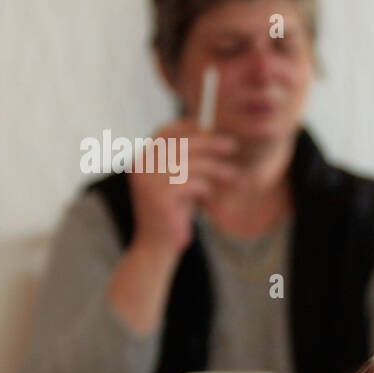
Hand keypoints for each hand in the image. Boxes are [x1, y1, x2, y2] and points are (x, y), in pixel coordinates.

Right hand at [127, 119, 239, 254]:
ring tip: (232, 175)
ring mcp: (147, 181)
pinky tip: (207, 199)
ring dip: (216, 169)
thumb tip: (211, 132)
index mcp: (142, 158)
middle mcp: (140, 165)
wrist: (157, 246)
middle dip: (211, 143)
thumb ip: (188, 159)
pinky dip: (205, 190)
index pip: (165, 131)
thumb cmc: (173, 212)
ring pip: (191, 164)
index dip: (190, 126)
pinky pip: (192, 184)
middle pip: (181, 144)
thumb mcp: (180, 180)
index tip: (214, 125)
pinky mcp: (159, 197)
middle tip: (233, 146)